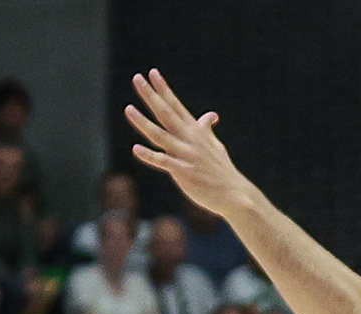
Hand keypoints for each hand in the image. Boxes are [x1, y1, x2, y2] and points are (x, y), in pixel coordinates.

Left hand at [125, 70, 253, 218]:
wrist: (232, 193)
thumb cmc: (221, 170)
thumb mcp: (214, 145)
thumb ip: (207, 130)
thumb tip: (211, 116)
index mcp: (195, 131)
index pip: (176, 105)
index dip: (164, 89)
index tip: (153, 73)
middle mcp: (189, 139)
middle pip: (165, 113)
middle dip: (151, 96)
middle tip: (137, 77)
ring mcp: (185, 154)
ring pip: (160, 135)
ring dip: (143, 122)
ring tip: (128, 108)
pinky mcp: (183, 172)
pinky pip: (163, 162)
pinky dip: (149, 156)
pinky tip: (135, 148)